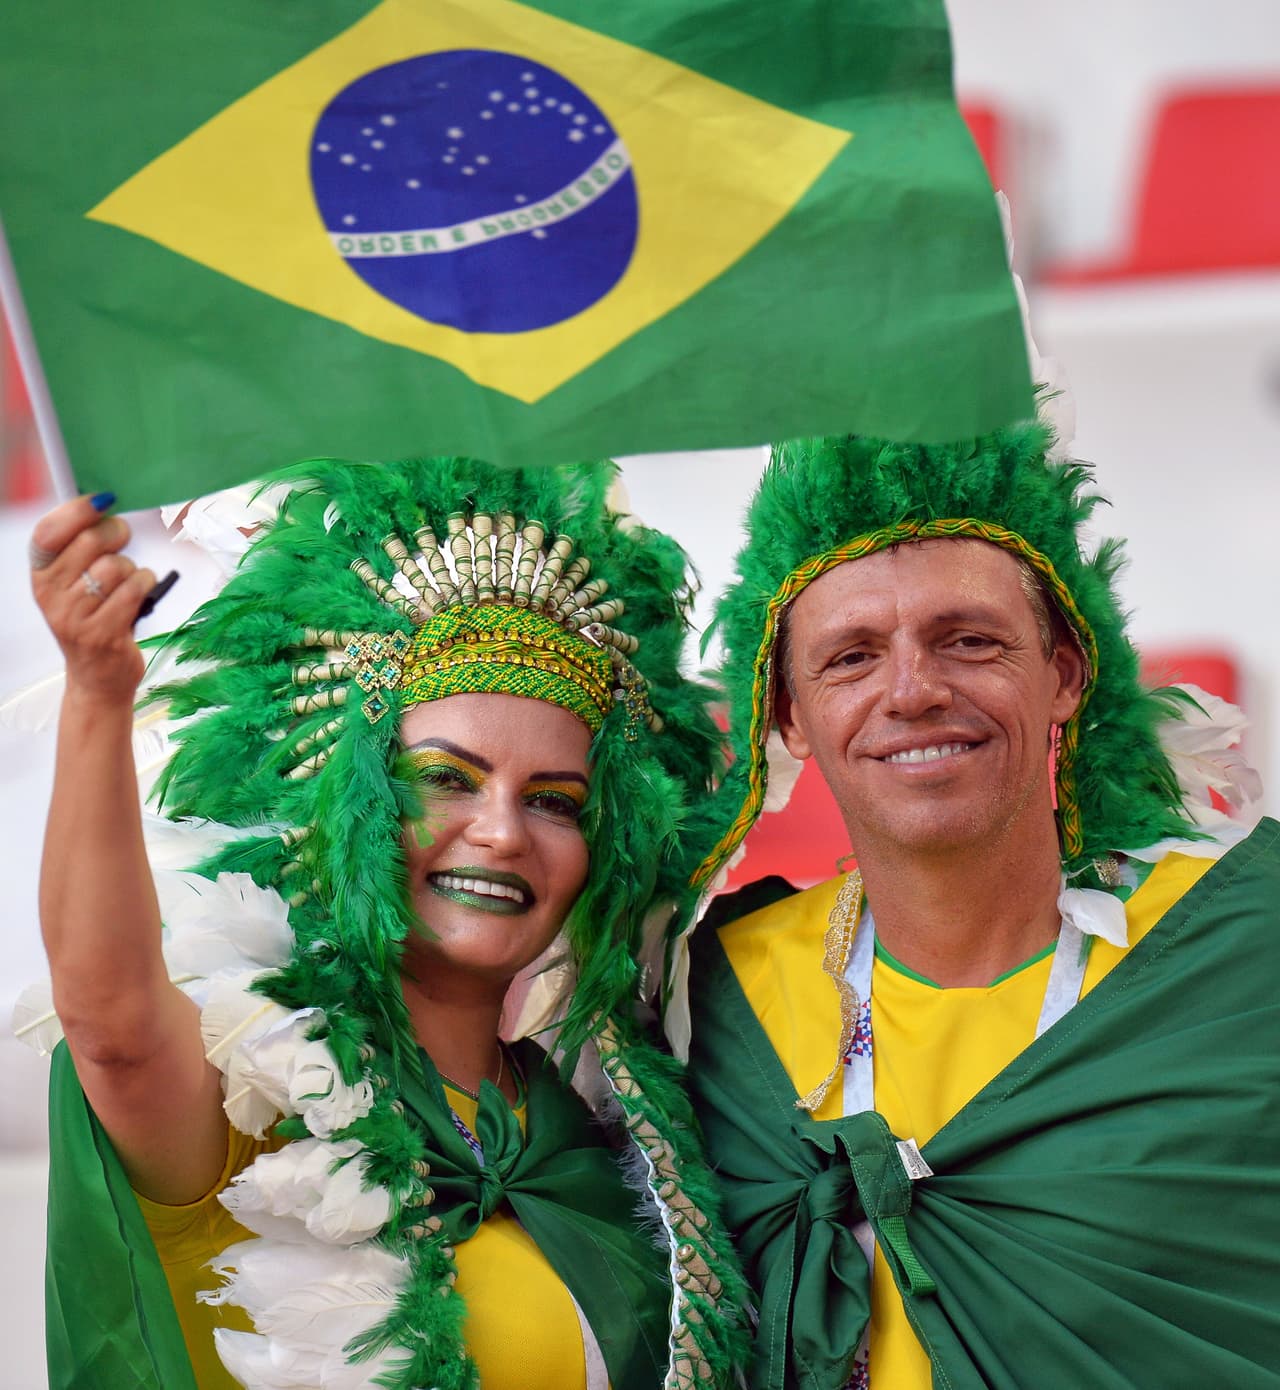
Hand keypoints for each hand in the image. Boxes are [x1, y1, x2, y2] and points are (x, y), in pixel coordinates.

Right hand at [29, 493, 158, 702]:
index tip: (102, 500)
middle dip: (115, 533)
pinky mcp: (102, 634)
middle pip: (89, 543)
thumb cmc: (93, 620)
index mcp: (41, 576)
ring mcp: (75, 617)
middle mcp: (51, 596)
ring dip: (132, 568)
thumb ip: (82, 548)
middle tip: (123, 537)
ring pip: (115, 567)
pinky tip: (141, 593)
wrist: (97, 677)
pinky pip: (134, 590)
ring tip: (128, 583)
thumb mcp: (76, 584)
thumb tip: (104, 503)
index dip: (77, 511)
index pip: (49, 533)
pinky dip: (145, 584)